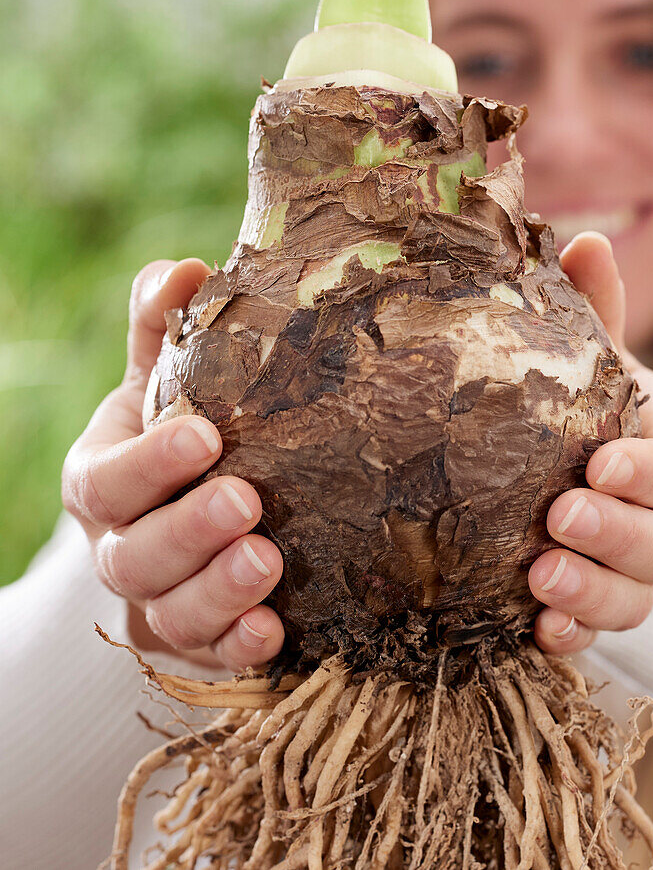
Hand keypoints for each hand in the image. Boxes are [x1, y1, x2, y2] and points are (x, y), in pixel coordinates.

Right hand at [62, 259, 285, 671]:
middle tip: (246, 502)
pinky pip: (211, 658)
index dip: (150, 462)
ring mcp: (157, 602)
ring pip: (170, 613)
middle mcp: (120, 546)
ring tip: (268, 562)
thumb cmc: (174, 436)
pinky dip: (239, 650)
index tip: (206, 435)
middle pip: (133, 555)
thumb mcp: (162, 382)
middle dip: (187, 532)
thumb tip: (187, 268)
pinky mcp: (198, 644)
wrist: (179, 518)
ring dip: (217, 593)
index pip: (107, 478)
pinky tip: (275, 636)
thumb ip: (163, 327)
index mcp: (103, 480)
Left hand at [529, 232, 652, 654]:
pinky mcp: (595, 604)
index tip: (598, 464)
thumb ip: (588, 307)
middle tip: (558, 519)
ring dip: (594, 594)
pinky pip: (602, 636)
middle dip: (617, 534)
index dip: (647, 470)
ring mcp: (631, 565)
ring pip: (641, 595)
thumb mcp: (584, 354)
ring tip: (539, 579)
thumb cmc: (576, 398)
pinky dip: (576, 637)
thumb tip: (584, 240)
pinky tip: (538, 631)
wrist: (562, 462)